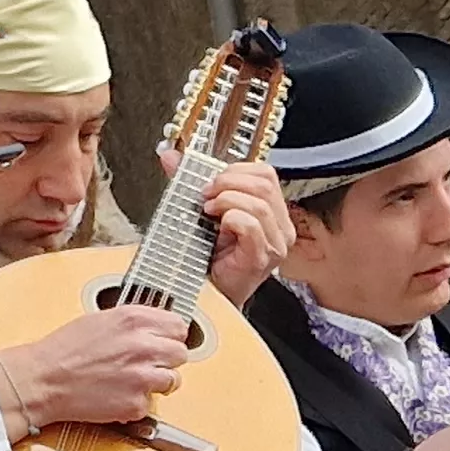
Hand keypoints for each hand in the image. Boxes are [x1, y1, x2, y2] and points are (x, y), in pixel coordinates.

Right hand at [0, 304, 190, 436]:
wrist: (43, 380)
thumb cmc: (63, 350)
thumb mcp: (100, 320)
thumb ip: (133, 323)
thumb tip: (155, 329)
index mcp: (134, 319)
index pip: (179, 326)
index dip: (170, 336)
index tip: (164, 342)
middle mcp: (143, 346)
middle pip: (181, 353)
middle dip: (166, 359)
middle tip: (146, 363)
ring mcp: (142, 377)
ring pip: (173, 381)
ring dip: (156, 382)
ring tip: (132, 381)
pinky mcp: (136, 404)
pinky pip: (150, 404)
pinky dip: (136, 402)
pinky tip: (118, 394)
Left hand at [159, 142, 293, 305]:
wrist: (206, 294)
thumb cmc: (208, 258)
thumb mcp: (201, 212)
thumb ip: (188, 182)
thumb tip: (170, 156)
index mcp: (271, 212)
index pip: (265, 174)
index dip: (235, 171)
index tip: (210, 182)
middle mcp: (279, 227)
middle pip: (264, 183)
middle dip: (228, 182)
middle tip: (206, 196)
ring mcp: (274, 244)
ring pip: (259, 203)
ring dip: (227, 200)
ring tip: (208, 212)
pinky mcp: (262, 258)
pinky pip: (252, 225)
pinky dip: (231, 218)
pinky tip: (218, 226)